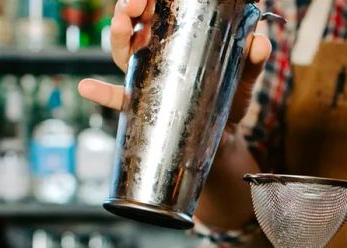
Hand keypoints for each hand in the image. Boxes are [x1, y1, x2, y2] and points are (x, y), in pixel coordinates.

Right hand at [77, 0, 271, 126]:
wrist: (224, 136)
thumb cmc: (230, 97)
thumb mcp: (245, 76)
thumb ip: (253, 59)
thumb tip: (260, 43)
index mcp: (177, 37)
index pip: (158, 9)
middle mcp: (156, 53)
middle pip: (135, 23)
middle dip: (129, 7)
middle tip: (134, 2)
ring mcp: (147, 78)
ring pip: (123, 51)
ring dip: (118, 34)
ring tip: (122, 23)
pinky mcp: (144, 105)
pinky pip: (118, 99)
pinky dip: (101, 93)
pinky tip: (87, 87)